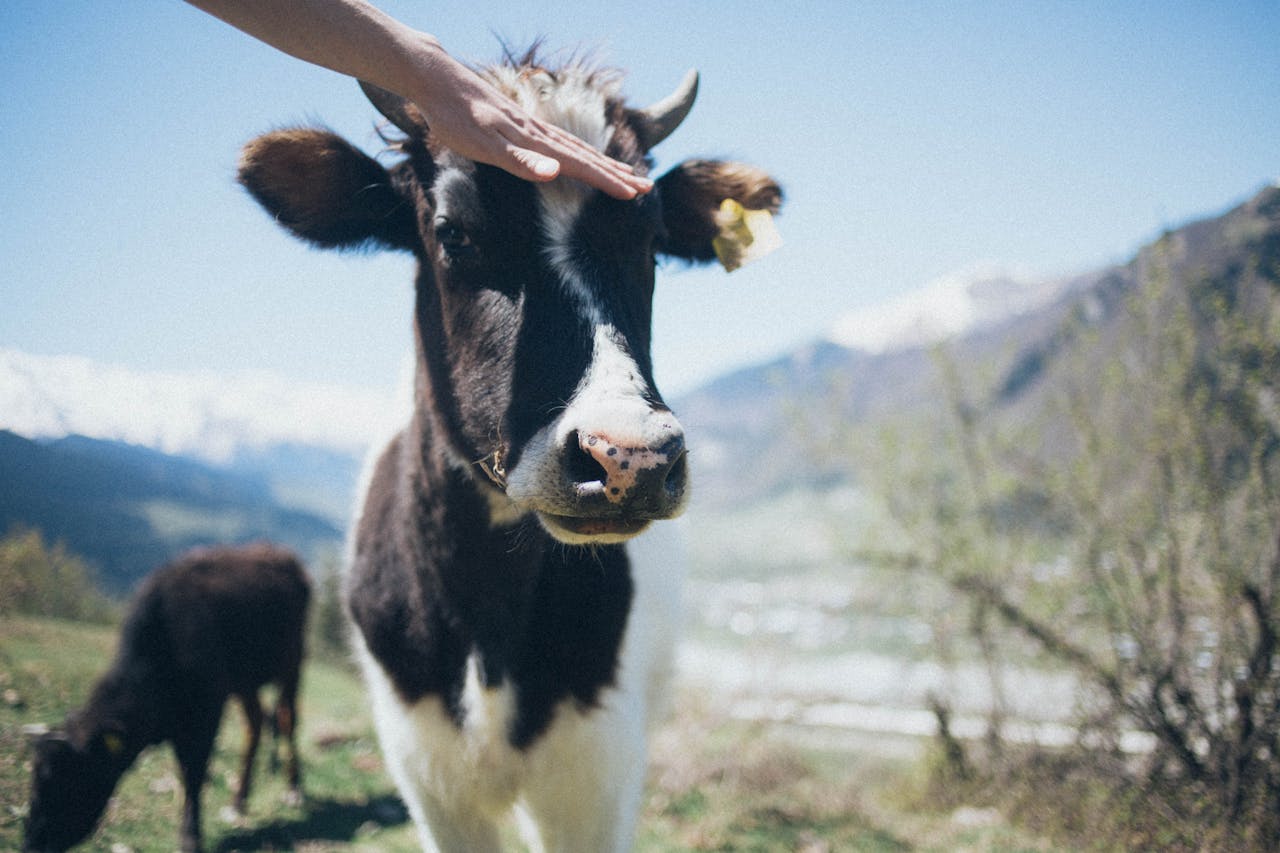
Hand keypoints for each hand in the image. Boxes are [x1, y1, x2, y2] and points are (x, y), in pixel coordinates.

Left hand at [407, 47, 652, 199]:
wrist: (435, 79)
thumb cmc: (454, 117)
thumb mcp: (482, 145)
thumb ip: (519, 161)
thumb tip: (556, 172)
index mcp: (534, 142)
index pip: (581, 166)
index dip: (608, 181)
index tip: (635, 195)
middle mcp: (538, 133)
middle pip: (586, 157)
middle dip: (616, 174)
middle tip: (647, 188)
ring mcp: (530, 127)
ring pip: (575, 149)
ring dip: (602, 163)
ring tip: (625, 173)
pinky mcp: (519, 124)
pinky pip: (560, 142)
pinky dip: (578, 153)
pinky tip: (578, 155)